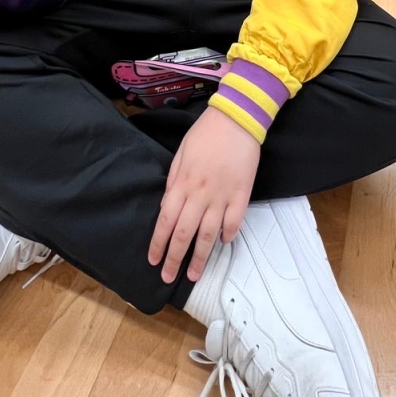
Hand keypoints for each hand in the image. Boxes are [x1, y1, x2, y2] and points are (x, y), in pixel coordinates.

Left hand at [148, 106, 259, 283]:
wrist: (237, 118)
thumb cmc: (205, 134)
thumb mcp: (180, 154)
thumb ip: (173, 183)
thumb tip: (167, 208)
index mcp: (182, 183)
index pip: (165, 221)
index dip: (158, 243)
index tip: (153, 261)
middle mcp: (200, 194)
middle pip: (184, 234)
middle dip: (174, 258)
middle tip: (168, 277)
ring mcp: (222, 196)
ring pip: (209, 234)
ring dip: (201, 257)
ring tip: (194, 274)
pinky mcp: (242, 194)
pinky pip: (234, 222)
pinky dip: (228, 235)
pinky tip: (223, 243)